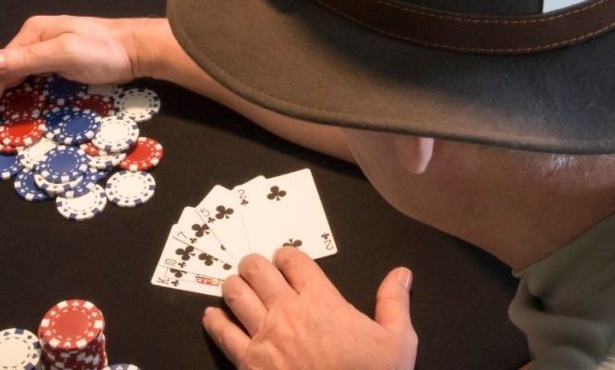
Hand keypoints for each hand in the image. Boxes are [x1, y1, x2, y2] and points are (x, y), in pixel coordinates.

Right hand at [0, 15, 161, 125]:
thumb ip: (28, 58)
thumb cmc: (105, 50)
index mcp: (31, 35)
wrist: (137, 47)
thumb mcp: (66, 52)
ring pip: (7, 74)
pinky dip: (5, 87)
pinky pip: (22, 77)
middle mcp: (33, 40)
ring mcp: (45, 50)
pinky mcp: (57, 61)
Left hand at [203, 247, 416, 369]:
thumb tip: (402, 274)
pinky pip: (222, 334)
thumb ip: (394, 302)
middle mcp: (288, 312)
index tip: (284, 258)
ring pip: (236, 295)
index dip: (286, 255)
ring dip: (234, 286)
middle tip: (254, 267)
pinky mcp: (249, 363)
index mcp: (321, 301)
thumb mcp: (397, 341)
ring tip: (236, 285)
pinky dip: (214, 321)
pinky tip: (213, 316)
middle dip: (254, 264)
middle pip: (258, 270)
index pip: (294, 260)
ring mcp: (265, 337)